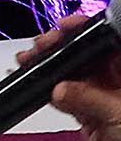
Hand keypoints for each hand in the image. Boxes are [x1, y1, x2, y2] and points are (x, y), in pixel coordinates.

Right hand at [24, 17, 120, 140]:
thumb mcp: (118, 114)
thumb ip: (88, 99)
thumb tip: (60, 89)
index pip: (109, 42)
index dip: (89, 31)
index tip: (68, 26)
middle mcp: (117, 80)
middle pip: (88, 54)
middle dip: (63, 47)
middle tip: (43, 44)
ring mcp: (102, 96)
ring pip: (73, 73)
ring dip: (50, 66)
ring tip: (29, 60)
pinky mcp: (87, 113)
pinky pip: (65, 96)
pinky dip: (48, 89)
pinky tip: (34, 81)